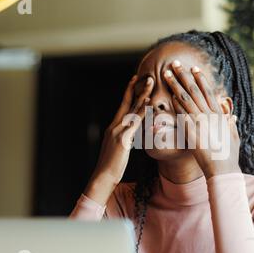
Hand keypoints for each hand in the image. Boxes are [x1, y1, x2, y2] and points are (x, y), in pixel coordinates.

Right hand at [84, 75, 153, 203]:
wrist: (103, 177)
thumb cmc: (111, 166)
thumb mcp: (119, 149)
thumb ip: (125, 138)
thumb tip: (131, 134)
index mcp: (113, 127)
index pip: (123, 106)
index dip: (129, 92)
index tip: (135, 80)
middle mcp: (114, 126)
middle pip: (126, 102)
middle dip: (136, 88)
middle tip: (146, 76)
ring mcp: (118, 131)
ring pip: (131, 109)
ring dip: (142, 94)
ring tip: (150, 83)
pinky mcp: (122, 139)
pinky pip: (134, 122)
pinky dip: (141, 111)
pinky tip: (148, 103)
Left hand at [164, 60, 240, 178]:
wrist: (223, 170)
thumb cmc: (229, 156)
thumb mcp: (233, 137)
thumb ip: (231, 124)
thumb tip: (232, 115)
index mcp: (219, 115)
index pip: (208, 92)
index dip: (200, 79)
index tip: (194, 69)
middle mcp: (210, 115)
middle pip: (194, 90)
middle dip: (184, 75)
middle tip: (175, 64)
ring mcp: (201, 122)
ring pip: (186, 99)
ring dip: (175, 84)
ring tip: (166, 73)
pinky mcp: (192, 131)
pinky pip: (182, 114)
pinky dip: (176, 104)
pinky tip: (168, 95)